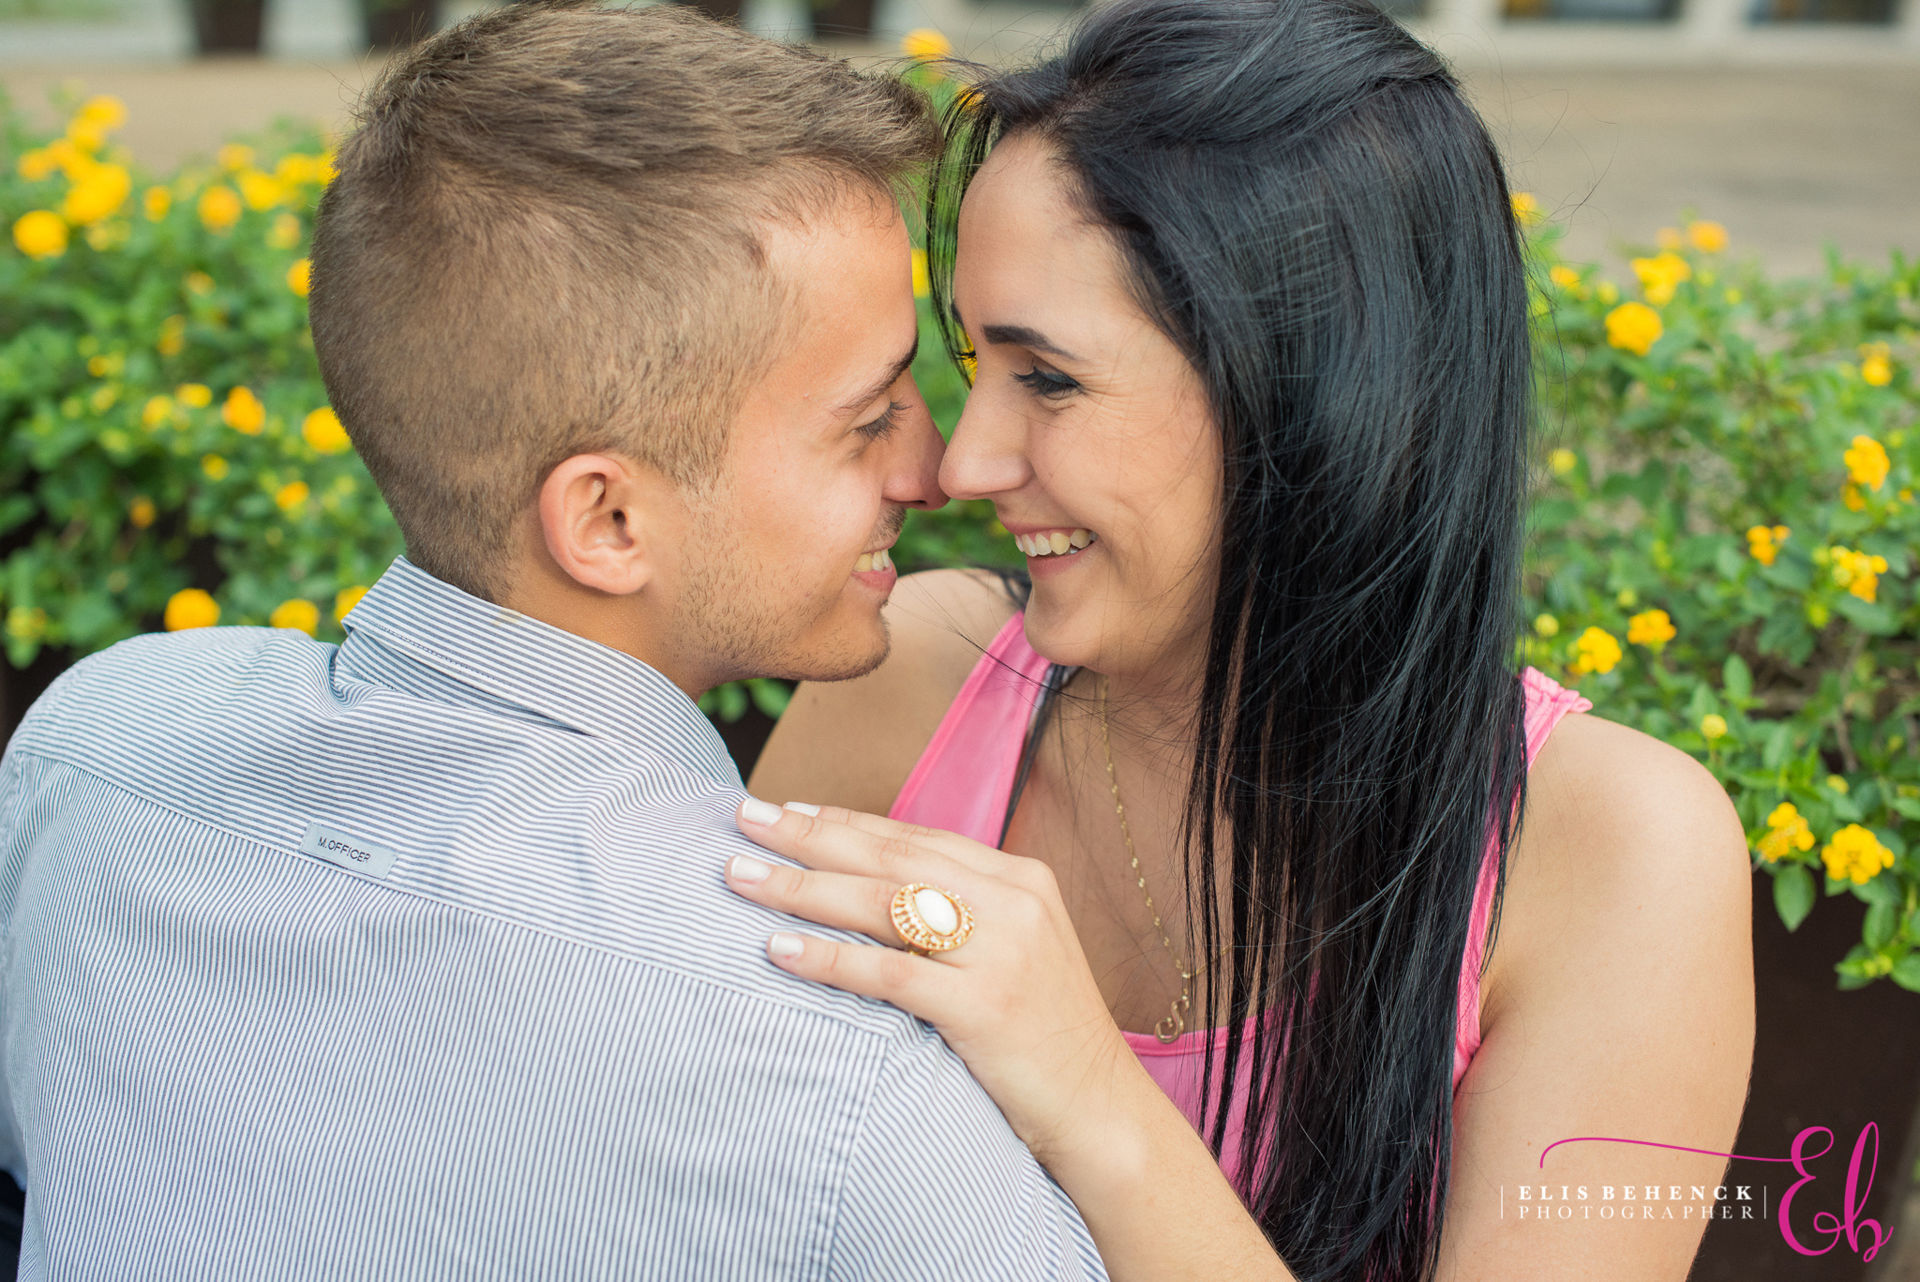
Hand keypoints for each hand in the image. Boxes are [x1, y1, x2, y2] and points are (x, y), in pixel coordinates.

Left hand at [726, 797, 1143, 1169]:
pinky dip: (829, 959)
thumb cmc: (1043, 1034)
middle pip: (888, 856)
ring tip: (738, 875)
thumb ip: (960, 912)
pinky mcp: (985, 1007)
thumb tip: (872, 886)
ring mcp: (1002, 953)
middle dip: (807, 835)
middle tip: (742, 817)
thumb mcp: (1014, 950)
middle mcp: (1013, 902)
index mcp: (1020, 878)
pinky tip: (779, 948)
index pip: (913, 836)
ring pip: (881, 904)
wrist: (1101, 1109)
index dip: (843, 820)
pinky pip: (890, 973)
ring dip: (800, 886)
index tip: (784, 809)